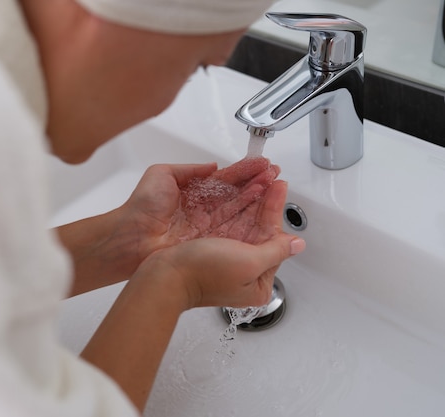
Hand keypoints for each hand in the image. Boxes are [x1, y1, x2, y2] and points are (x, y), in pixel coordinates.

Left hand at [121, 157, 278, 255]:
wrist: (133, 236)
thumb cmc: (141, 207)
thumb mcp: (162, 174)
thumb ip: (189, 169)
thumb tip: (211, 166)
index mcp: (193, 193)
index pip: (224, 179)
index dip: (242, 171)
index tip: (259, 164)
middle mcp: (203, 210)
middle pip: (236, 194)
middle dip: (256, 183)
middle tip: (273, 174)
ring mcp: (208, 226)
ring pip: (239, 208)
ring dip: (258, 196)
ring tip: (274, 185)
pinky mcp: (211, 241)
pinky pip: (235, 227)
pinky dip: (251, 217)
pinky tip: (263, 206)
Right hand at [133, 175, 303, 307]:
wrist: (164, 276)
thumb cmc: (203, 273)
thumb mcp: (250, 262)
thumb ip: (276, 250)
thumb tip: (297, 245)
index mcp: (258, 282)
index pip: (274, 237)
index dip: (275, 209)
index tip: (279, 186)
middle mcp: (244, 272)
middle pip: (259, 228)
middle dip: (265, 200)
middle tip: (271, 176)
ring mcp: (226, 260)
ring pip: (243, 222)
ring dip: (251, 198)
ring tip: (259, 178)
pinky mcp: (209, 250)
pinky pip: (226, 223)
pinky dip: (233, 205)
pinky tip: (238, 190)